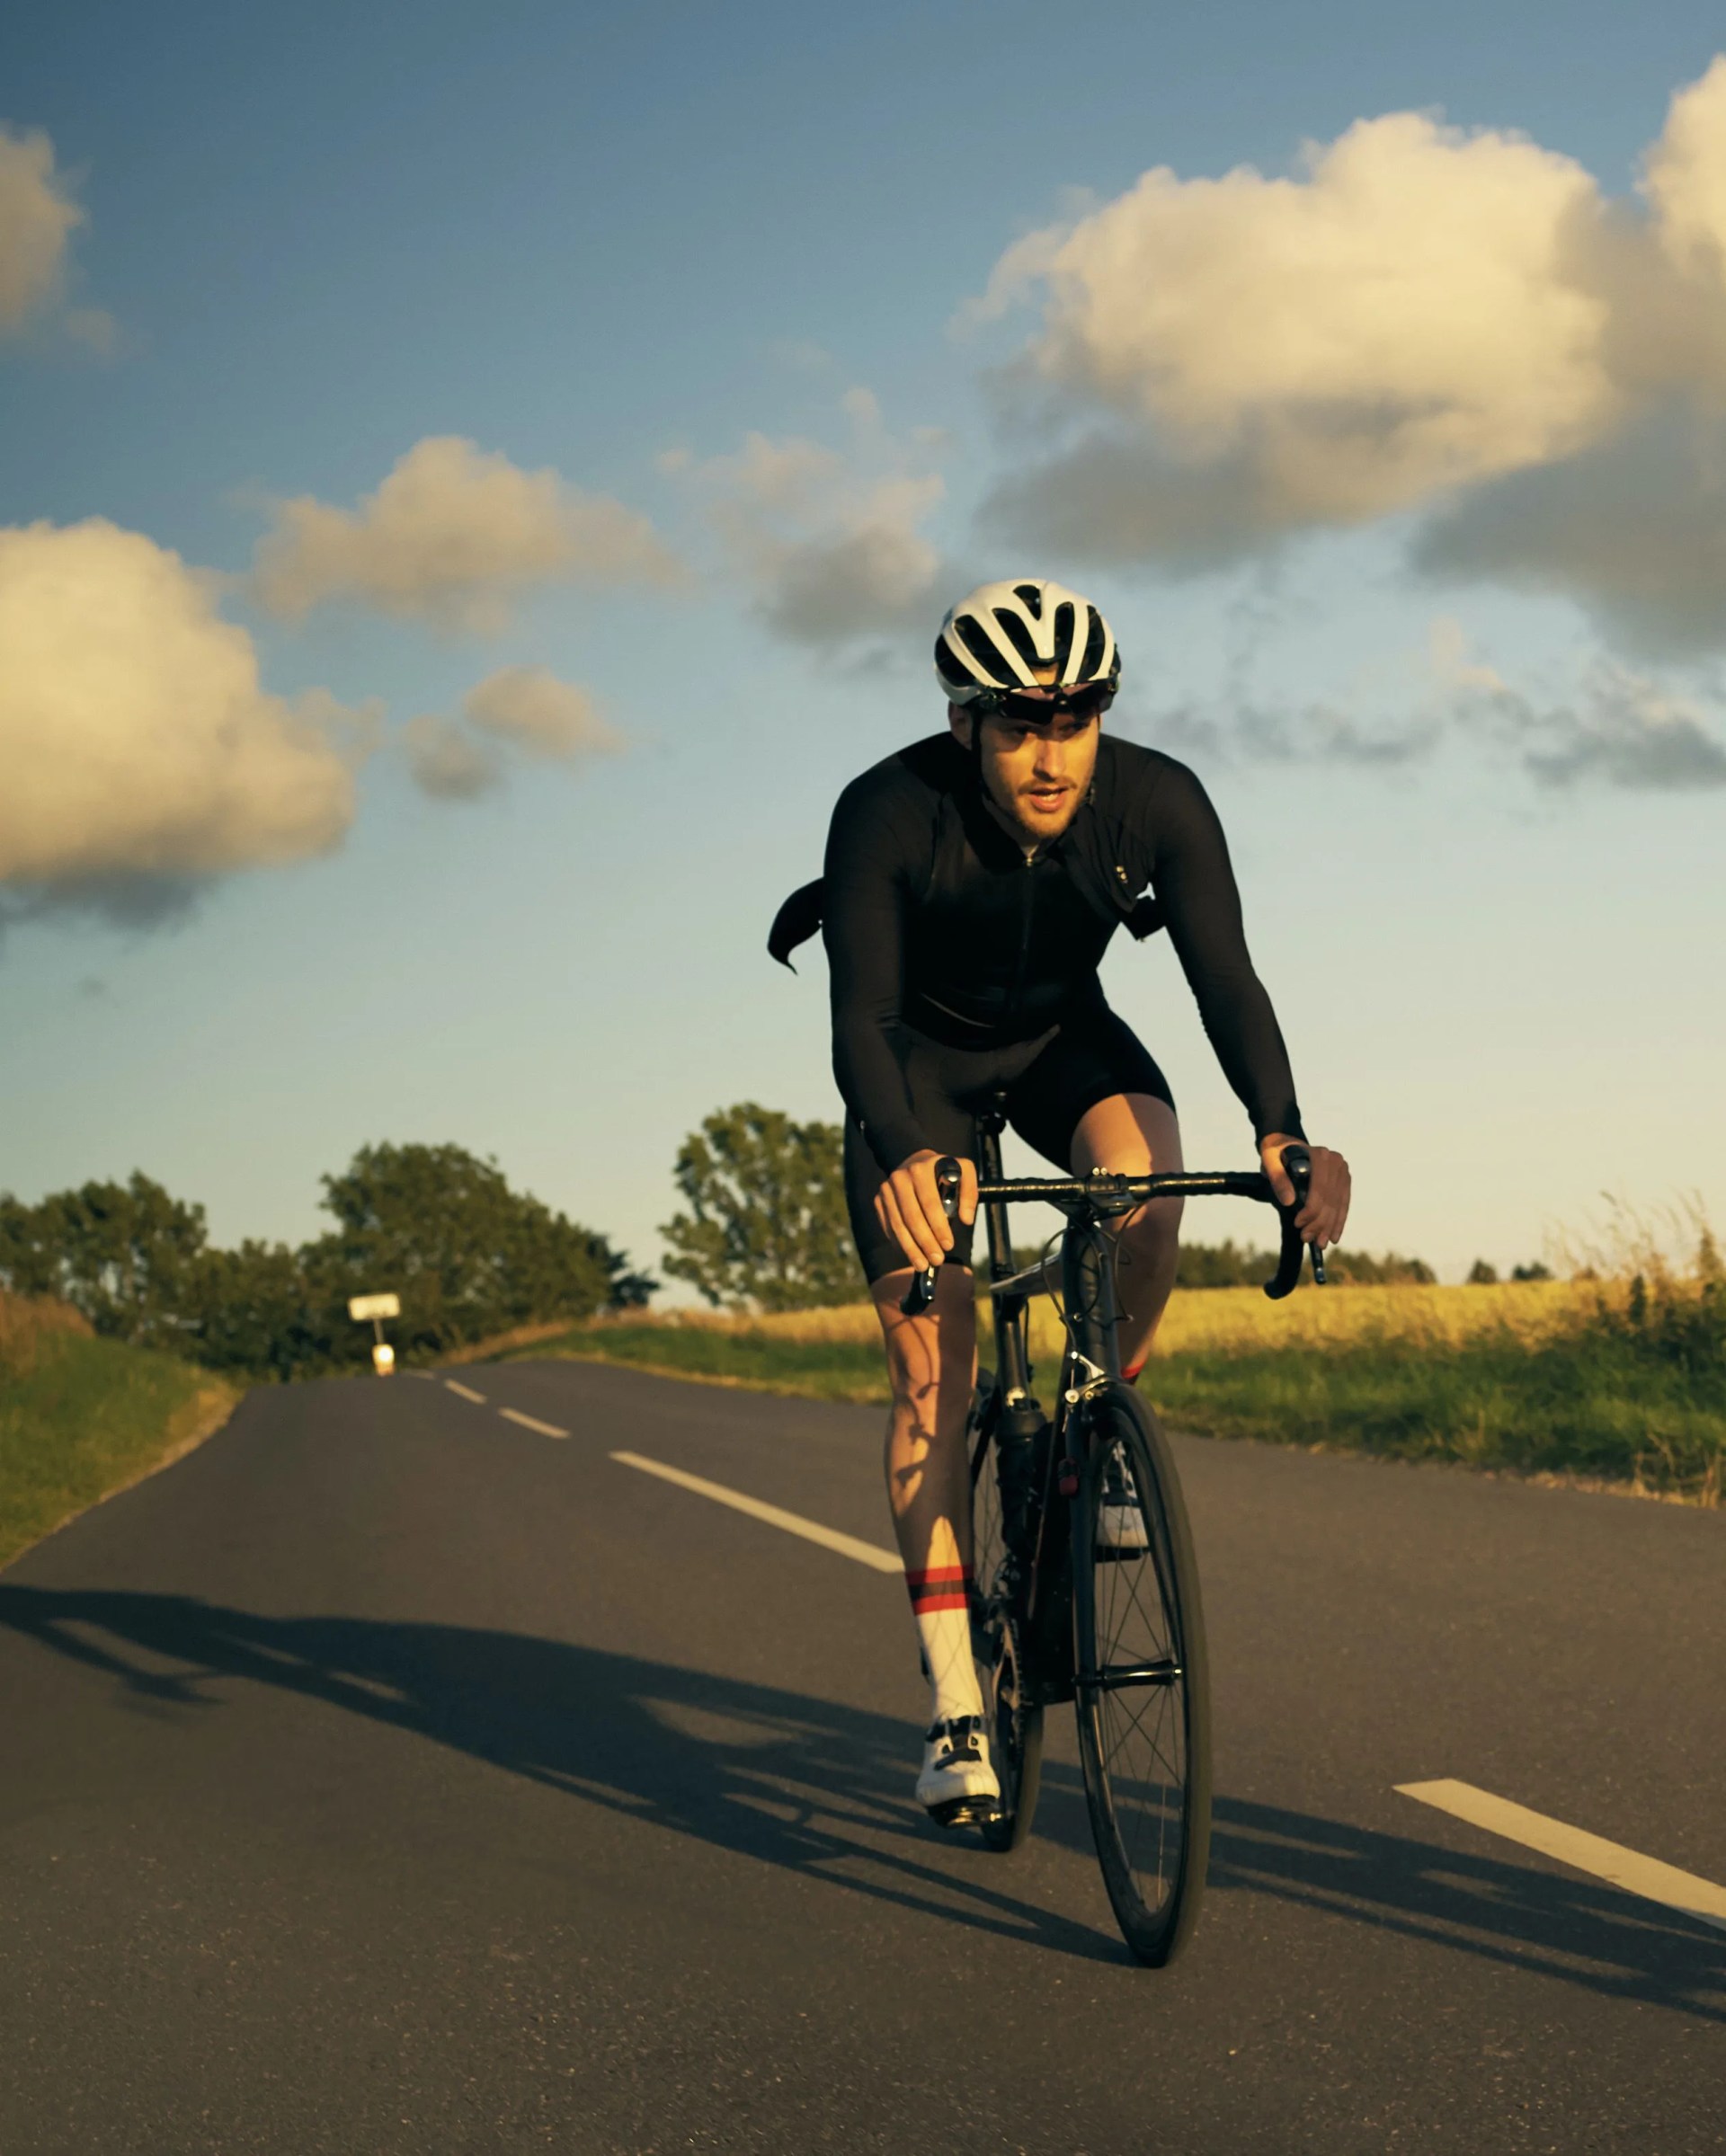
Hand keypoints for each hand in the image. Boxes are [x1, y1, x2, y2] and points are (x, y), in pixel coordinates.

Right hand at [875, 1149, 979, 1273]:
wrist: (915, 1163)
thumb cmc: (944, 1172)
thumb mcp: (963, 1172)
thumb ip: (969, 1193)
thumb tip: (966, 1220)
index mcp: (921, 1170)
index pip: (930, 1203)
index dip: (939, 1226)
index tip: (949, 1245)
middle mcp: (900, 1177)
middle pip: (912, 1217)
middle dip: (925, 1242)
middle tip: (937, 1260)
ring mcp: (886, 1190)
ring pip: (898, 1225)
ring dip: (911, 1248)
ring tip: (923, 1265)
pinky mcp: (878, 1200)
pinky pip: (888, 1227)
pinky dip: (899, 1243)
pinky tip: (911, 1254)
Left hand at [1260, 1134, 1350, 1250]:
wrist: (1286, 1145)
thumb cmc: (1276, 1153)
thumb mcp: (1269, 1161)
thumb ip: (1278, 1179)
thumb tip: (1289, 1202)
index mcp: (1320, 1156)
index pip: (1319, 1189)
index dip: (1311, 1210)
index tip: (1298, 1224)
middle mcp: (1336, 1161)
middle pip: (1330, 1199)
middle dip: (1319, 1223)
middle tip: (1307, 1239)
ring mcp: (1342, 1170)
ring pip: (1338, 1204)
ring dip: (1329, 1226)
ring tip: (1320, 1243)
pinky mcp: (1344, 1179)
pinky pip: (1343, 1203)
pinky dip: (1338, 1221)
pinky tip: (1333, 1236)